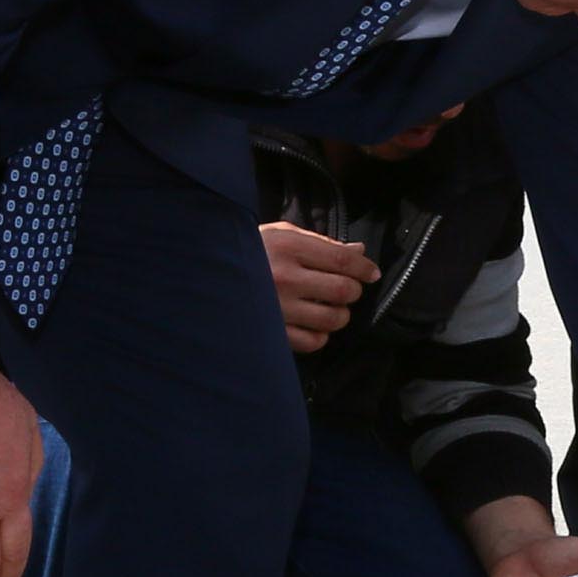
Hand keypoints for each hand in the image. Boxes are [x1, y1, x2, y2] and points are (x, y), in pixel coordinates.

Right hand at [260, 222, 379, 352]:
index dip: (364, 268)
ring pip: (333, 318)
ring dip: (340, 315)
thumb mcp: (281, 234)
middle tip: (345, 290)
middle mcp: (283, 277)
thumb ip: (321, 243)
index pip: (341, 260)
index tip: (372, 273)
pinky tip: (312, 325)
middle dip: (352, 291)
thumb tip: (359, 253)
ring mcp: (277, 307)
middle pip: (344, 290)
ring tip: (330, 308)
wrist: (205, 274)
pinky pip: (314, 341)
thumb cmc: (248, 250)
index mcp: (286, 246)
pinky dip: (321, 335)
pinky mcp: (271, 332)